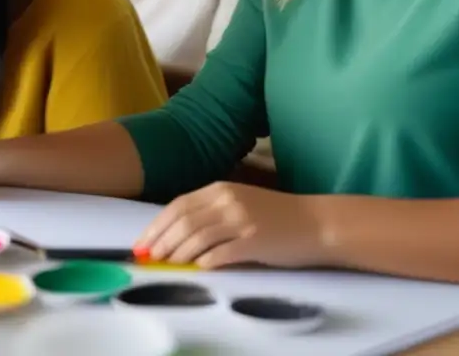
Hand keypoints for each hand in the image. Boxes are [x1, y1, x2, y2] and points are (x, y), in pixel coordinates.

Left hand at [135, 182, 326, 269]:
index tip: (142, 243)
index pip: (178, 205)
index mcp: (221, 189)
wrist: (316, 223)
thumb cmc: (275, 216)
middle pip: (183, 221)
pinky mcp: (255, 240)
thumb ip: (210, 213)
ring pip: (197, 237)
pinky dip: (205, 261)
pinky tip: (197, 269)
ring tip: (168, 266)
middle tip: (149, 258)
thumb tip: (175, 235)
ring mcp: (242, 219)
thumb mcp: (239, 204)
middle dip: (161, 241)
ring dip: (178, 254)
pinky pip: (222, 253)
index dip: (157, 225)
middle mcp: (228, 200)